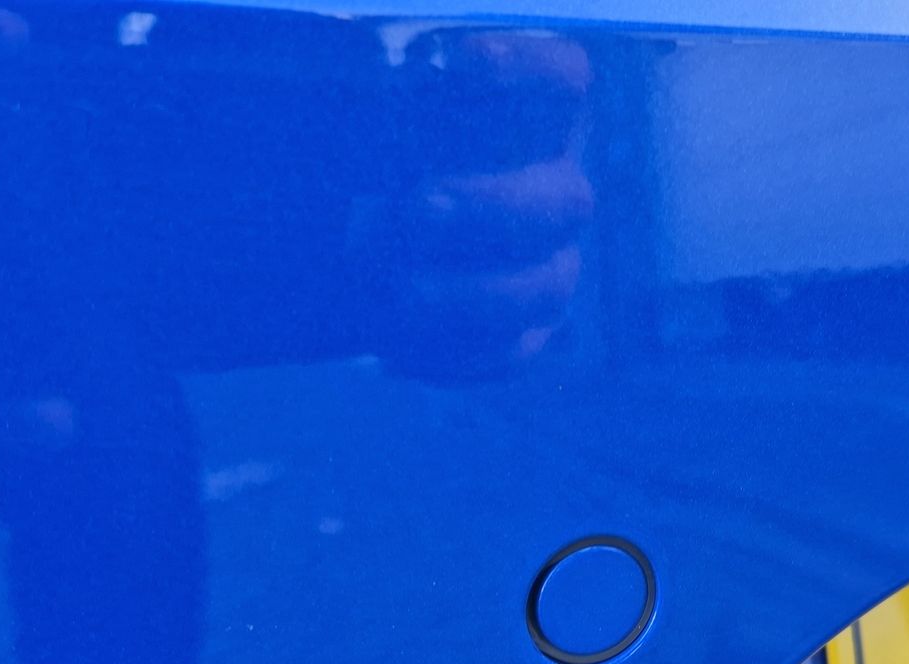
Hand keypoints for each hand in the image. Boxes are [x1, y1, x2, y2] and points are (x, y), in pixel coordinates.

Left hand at [382, 31, 592, 378]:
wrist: (341, 250)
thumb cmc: (357, 163)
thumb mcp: (355, 122)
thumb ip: (368, 101)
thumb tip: (354, 80)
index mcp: (528, 119)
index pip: (561, 80)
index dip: (527, 69)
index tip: (459, 62)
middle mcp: (553, 192)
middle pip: (566, 200)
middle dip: (490, 208)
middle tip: (417, 208)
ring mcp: (546, 268)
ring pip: (544, 287)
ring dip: (473, 293)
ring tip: (401, 292)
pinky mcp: (521, 334)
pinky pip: (508, 354)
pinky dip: (453, 356)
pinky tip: (393, 350)